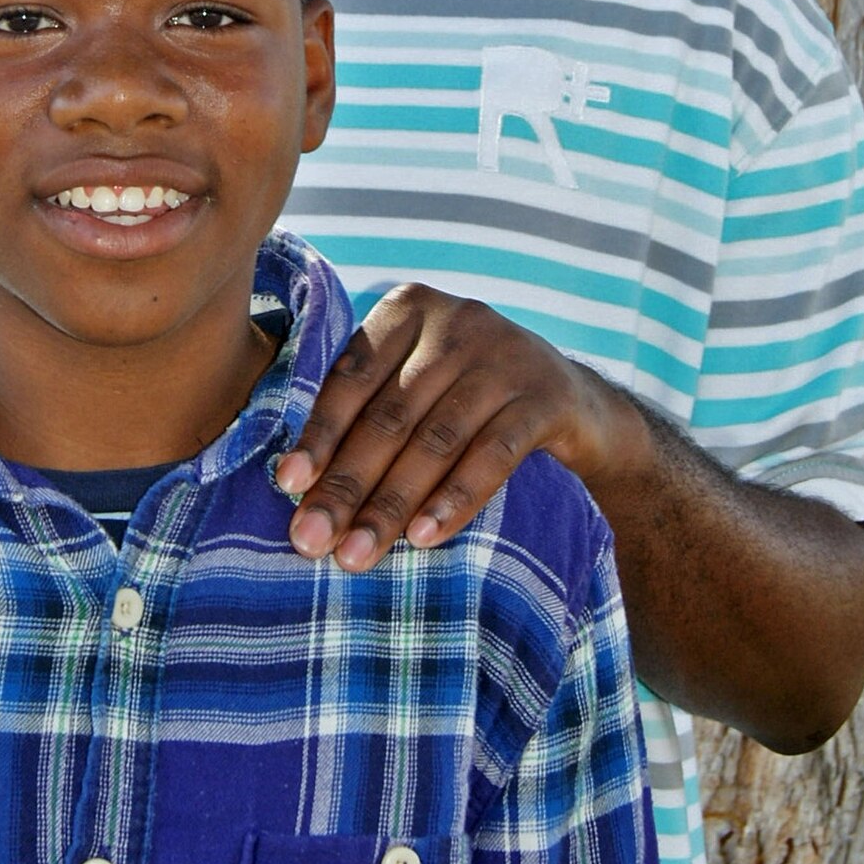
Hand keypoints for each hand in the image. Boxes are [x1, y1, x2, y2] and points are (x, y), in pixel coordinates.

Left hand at [274, 284, 638, 570]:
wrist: (576, 402)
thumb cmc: (466, 399)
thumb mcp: (417, 383)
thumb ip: (368, 410)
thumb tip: (296, 482)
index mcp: (409, 308)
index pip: (352, 378)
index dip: (319, 434)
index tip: (288, 485)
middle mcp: (457, 322)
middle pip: (390, 415)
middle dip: (347, 484)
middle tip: (312, 539)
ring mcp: (507, 355)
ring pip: (436, 440)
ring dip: (391, 504)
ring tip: (357, 554)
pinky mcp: (547, 397)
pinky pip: (493, 455)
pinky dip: (454, 499)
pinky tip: (423, 537)